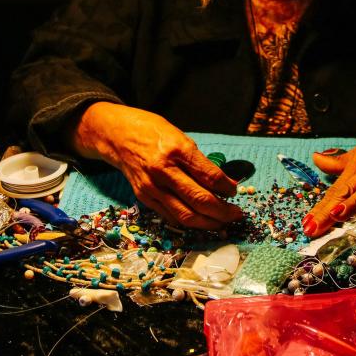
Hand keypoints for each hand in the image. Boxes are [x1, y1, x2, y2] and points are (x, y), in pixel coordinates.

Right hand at [70, 102, 241, 229]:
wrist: (118, 137)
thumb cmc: (153, 133)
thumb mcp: (181, 137)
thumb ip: (201, 162)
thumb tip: (226, 184)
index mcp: (176, 150)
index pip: (209, 176)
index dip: (227, 187)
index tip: (236, 191)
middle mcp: (163, 171)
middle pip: (199, 199)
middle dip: (223, 211)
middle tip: (237, 215)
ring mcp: (152, 187)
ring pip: (185, 215)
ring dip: (208, 223)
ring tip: (223, 223)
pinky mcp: (144, 198)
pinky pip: (171, 217)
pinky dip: (190, 222)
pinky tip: (202, 221)